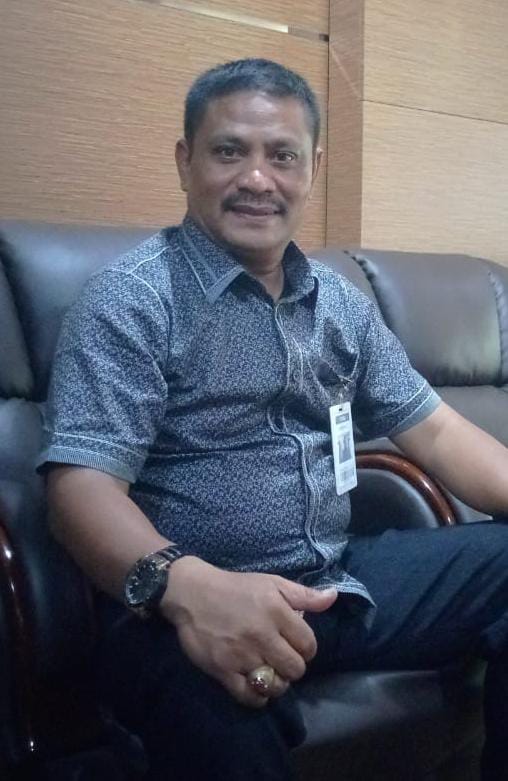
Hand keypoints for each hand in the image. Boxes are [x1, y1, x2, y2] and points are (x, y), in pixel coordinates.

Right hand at [160, 557, 336, 706]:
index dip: (306, 648)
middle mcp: (262, 635)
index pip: (309, 645)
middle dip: (293, 667)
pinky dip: (257, 697)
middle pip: (295, 669)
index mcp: (276, 612)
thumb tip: (333, 597)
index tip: (295, 645)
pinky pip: (249, 697)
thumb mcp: (271, 583)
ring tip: (270, 672)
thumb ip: (303, 594)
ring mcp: (242, 655)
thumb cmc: (235, 587)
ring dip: (277, 683)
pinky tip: (255, 685)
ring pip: (275, 686)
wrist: (191, 593)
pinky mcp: (223, 670)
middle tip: (282, 659)